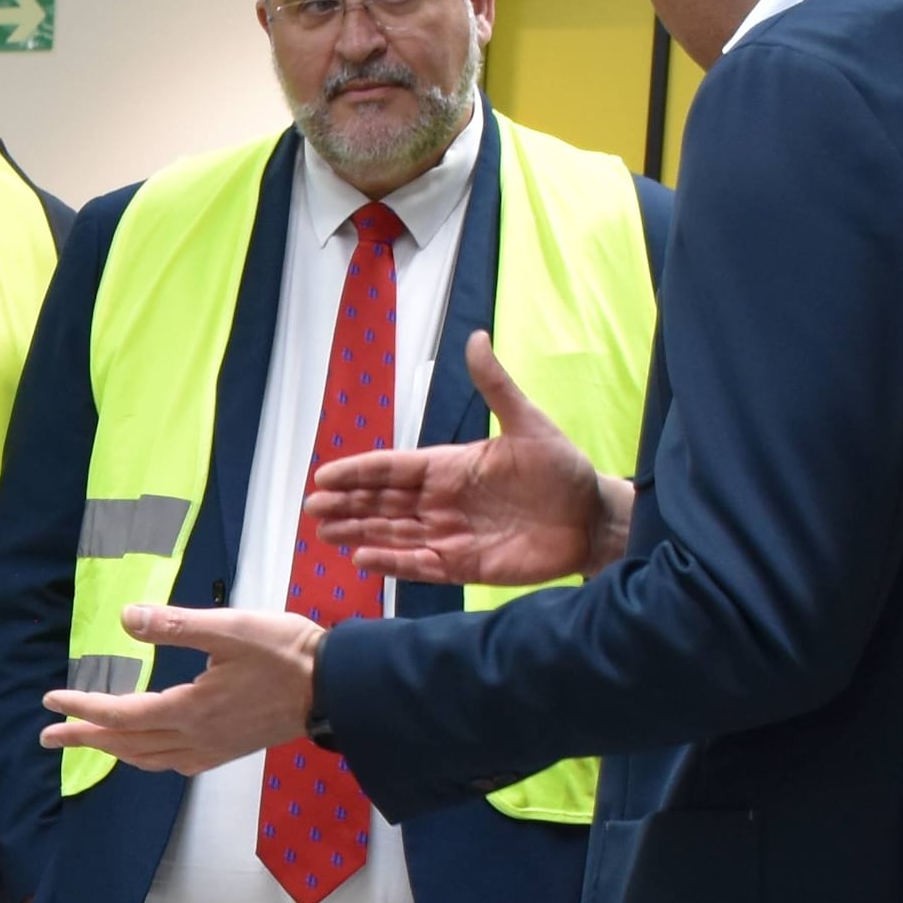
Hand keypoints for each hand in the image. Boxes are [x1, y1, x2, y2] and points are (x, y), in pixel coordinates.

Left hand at [41, 603, 322, 771]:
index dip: (83, 709)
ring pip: (148, 758)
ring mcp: (212, 749)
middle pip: (127, 743)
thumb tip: (127, 617)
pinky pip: (174, 764)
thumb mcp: (230, 628)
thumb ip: (176, 625)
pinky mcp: (228, 751)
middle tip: (49, 735)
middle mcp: (195, 738)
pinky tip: (146, 752)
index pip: (121, 715)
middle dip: (85, 738)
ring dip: (113, 750)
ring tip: (88, 742)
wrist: (337, 687)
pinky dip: (147, 759)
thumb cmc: (286, 652)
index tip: (50, 701)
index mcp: (189, 709)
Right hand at [304, 333, 631, 584]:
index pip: (393, 469)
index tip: (324, 475)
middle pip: (383, 502)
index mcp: (450, 466)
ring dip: (359, 531)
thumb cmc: (562, 468)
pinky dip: (392, 562)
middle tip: (311, 508)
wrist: (591, 518)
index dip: (358, 471)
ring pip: (392, 533)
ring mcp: (450, 533)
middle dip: (347, 504)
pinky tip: (363, 558)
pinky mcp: (463, 565)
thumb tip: (476, 337)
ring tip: (324, 533)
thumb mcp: (527, 423)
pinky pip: (419, 564)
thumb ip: (495, 386)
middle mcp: (442, 500)